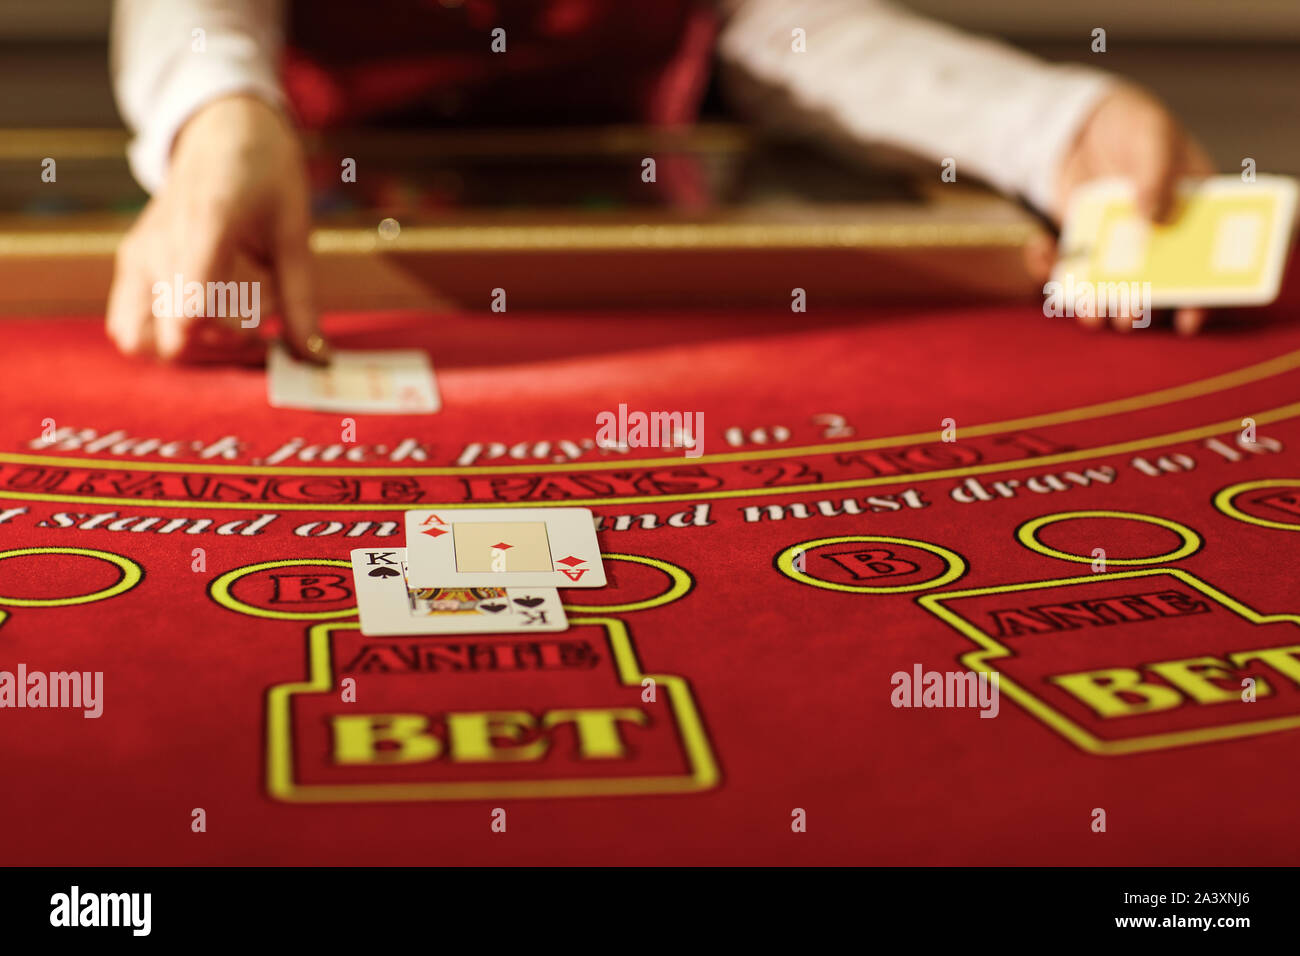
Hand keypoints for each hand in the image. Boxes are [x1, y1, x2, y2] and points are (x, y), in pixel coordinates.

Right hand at [107, 95, 327, 362]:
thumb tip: (316, 360)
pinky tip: (208, 321)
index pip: (191, 299)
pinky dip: (166, 338)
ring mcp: (138, 253)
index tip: (258, 340)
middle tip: (260, 335)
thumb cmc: (264, 175)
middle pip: (170, 337)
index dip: (213, 339)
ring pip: (140, 338)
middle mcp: (162, 242)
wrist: (218, 132)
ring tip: (233, 329)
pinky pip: (129, 325)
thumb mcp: (295, 232)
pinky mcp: (129, 263)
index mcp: (211, 221)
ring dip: (188, 351)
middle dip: (219, 352)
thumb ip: (301, 300)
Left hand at [1039, 84, 1215, 333]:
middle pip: (1153, 282)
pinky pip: (1065, 263)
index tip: (1187, 321)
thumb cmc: (1134, 124)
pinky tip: (1039, 249)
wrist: (1087, 120)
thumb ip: (1156, 175)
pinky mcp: (1080, 240)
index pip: (1204, 263)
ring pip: (1109, 283)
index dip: (1201, 296)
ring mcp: (1115, 242)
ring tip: (1089, 313)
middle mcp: (1155, 236)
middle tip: (1128, 317)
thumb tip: (1150, 217)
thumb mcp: (1151, 139)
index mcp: (1191, 213)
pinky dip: (1049, 265)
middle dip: (1141, 305)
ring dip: (1098, 302)